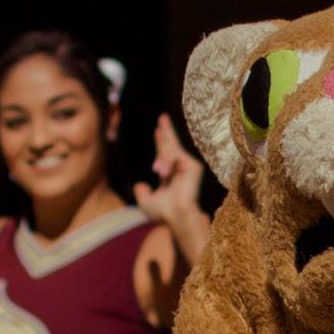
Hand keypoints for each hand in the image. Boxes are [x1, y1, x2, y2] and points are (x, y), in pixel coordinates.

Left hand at [134, 114, 210, 236]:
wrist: (176, 216)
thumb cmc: (164, 213)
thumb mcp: (146, 202)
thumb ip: (142, 194)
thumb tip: (139, 186)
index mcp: (171, 175)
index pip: (165, 155)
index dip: (161, 142)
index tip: (158, 130)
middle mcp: (181, 169)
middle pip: (171, 145)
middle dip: (166, 131)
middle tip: (162, 117)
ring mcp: (189, 166)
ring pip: (170, 151)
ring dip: (162, 160)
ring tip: (158, 172)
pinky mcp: (194, 166)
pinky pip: (176, 155)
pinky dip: (167, 162)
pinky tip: (163, 172)